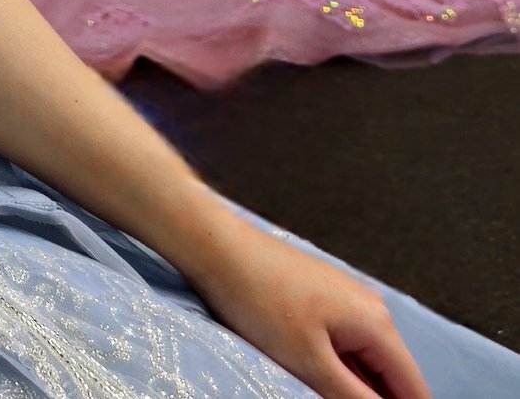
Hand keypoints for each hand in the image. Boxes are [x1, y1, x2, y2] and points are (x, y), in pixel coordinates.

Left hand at [187, 225, 430, 398]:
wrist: (217, 248)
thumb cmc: (259, 301)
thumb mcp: (308, 362)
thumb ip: (353, 397)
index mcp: (378, 325)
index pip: (413, 388)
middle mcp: (371, 309)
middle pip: (390, 374)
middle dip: (376, 398)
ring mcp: (346, 300)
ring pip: (364, 360)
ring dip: (355, 386)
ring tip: (330, 393)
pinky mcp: (321, 298)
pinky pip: (342, 343)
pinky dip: (338, 366)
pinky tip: (320, 382)